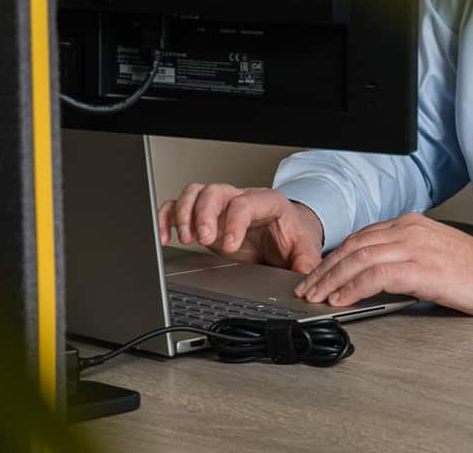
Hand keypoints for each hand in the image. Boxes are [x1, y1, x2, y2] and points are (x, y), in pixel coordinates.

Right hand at [157, 183, 322, 273]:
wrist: (287, 229)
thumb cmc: (293, 233)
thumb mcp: (306, 247)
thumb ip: (305, 262)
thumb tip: (303, 279)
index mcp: (266, 203)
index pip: (245, 203)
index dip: (234, 223)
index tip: (230, 246)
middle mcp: (240, 199)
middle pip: (215, 191)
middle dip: (205, 214)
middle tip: (204, 239)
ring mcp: (220, 207)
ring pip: (195, 193)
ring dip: (184, 214)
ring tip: (185, 238)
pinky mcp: (206, 218)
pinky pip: (180, 206)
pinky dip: (169, 218)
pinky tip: (166, 237)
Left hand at [292, 213, 472, 317]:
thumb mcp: (431, 255)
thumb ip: (402, 258)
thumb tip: (368, 278)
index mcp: (411, 224)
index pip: (360, 237)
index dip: (333, 257)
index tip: (317, 275)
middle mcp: (410, 230)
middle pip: (353, 246)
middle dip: (324, 269)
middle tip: (307, 288)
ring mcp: (416, 247)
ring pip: (359, 258)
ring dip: (332, 279)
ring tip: (316, 296)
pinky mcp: (423, 269)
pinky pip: (377, 275)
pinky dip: (354, 286)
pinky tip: (342, 299)